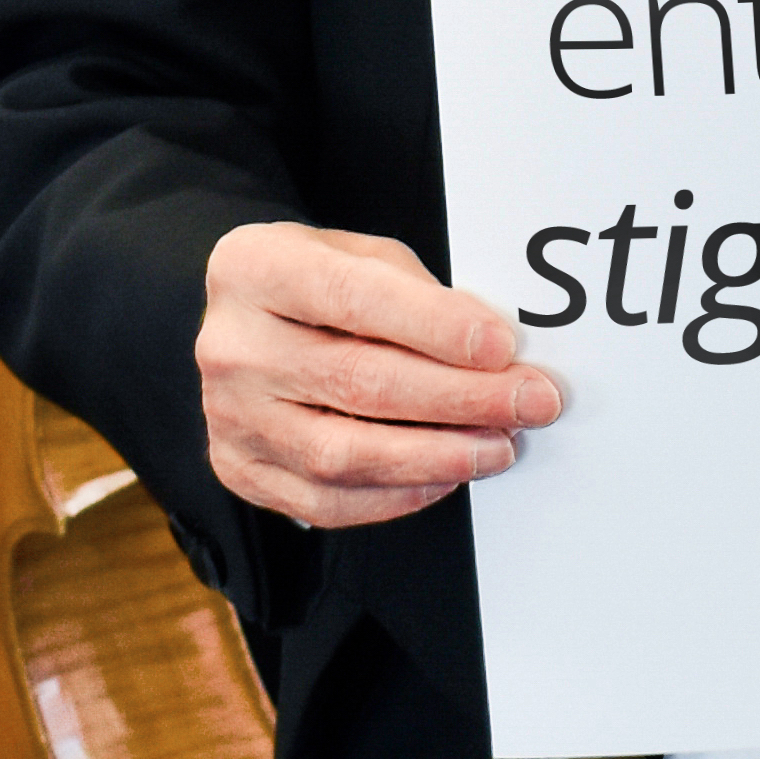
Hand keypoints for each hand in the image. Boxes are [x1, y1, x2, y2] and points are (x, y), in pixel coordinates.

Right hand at [199, 222, 563, 528]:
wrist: (243, 322)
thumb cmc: (316, 284)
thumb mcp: (359, 256)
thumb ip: (416, 295)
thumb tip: (494, 354)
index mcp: (256, 269)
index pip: (354, 298)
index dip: (434, 326)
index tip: (501, 347)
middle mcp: (233, 346)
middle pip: (359, 382)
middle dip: (461, 397)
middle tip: (529, 402)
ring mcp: (230, 415)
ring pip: (345, 453)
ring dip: (438, 455)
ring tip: (499, 446)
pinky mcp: (240, 469)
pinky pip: (325, 502)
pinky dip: (396, 496)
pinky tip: (445, 476)